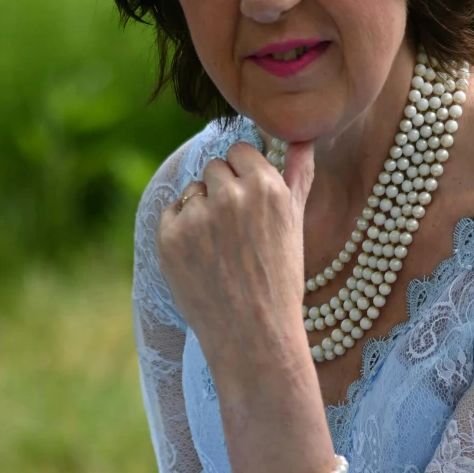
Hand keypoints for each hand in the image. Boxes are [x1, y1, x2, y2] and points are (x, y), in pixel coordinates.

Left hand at [156, 139, 316, 383]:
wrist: (253, 335)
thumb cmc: (279, 281)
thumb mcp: (295, 225)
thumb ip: (298, 176)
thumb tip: (304, 137)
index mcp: (266, 186)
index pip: (239, 152)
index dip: (243, 177)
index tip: (248, 205)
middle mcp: (230, 195)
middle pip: (213, 167)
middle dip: (221, 192)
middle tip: (235, 235)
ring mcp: (197, 216)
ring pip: (192, 191)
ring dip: (201, 212)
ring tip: (220, 251)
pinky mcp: (169, 237)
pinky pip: (171, 214)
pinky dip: (181, 233)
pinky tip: (201, 260)